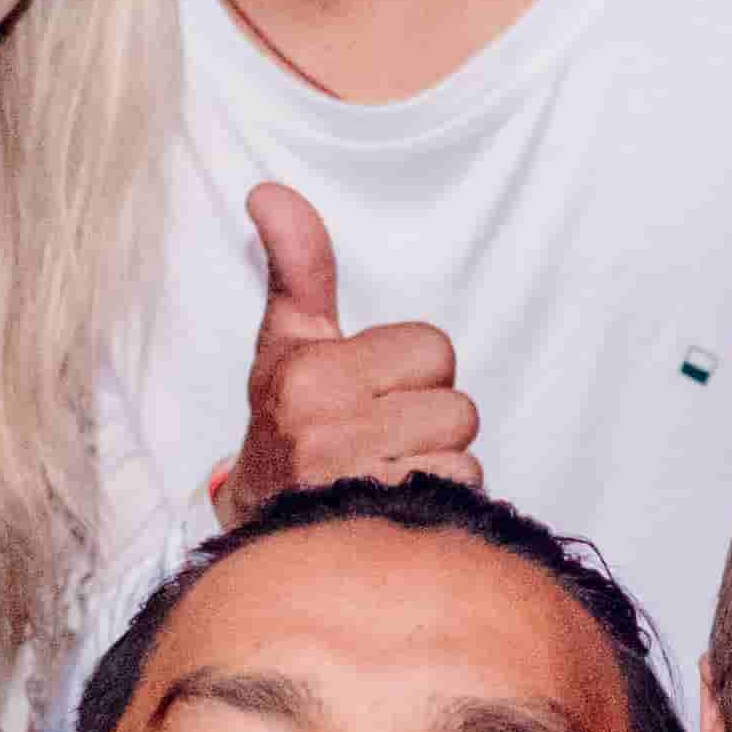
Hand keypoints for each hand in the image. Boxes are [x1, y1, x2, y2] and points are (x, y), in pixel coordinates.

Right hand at [219, 181, 478, 515]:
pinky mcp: (382, 527)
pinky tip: (398, 514)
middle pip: (457, 407)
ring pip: (464, 457)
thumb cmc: (286, 431)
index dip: (413, 377)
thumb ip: (298, 268)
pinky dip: (441, 510)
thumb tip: (270, 191)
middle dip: (431, 428)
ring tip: (387, 479)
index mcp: (308, 373)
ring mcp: (352, 484)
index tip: (370, 400)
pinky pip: (462, 499)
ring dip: (439, 472)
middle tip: (381, 446)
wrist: (267, 540)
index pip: (433, 350)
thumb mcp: (287, 345)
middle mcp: (325, 428)